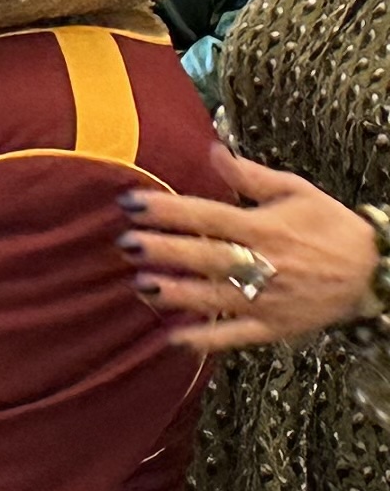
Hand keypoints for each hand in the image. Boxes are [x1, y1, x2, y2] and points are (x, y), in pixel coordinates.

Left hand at [120, 152, 381, 350]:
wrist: (376, 271)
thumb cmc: (330, 226)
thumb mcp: (297, 192)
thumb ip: (251, 176)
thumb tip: (212, 150)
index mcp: (265, 227)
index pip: (209, 216)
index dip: (168, 210)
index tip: (130, 203)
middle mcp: (264, 263)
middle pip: (207, 256)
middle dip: (165, 251)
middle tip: (125, 244)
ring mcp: (269, 298)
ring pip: (216, 297)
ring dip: (177, 293)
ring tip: (140, 285)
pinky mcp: (274, 326)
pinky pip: (236, 335)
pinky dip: (207, 339)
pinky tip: (173, 338)